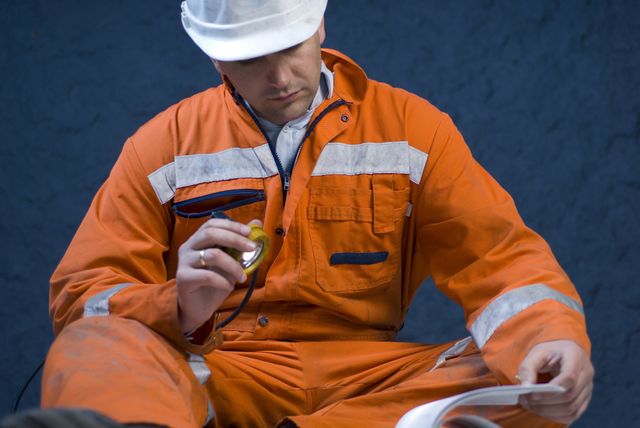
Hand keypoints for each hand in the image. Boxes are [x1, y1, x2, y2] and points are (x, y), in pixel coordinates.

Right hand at [176, 218, 259, 333]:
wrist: (200, 308)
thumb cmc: (215, 282)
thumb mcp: (231, 261)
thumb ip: (240, 243)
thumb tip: (257, 223)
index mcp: (197, 240)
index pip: (212, 224)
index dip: (231, 225)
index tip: (249, 232)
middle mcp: (188, 247)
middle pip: (210, 234)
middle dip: (234, 239)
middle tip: (252, 248)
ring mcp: (184, 262)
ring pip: (212, 255)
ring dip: (233, 265)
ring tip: (242, 277)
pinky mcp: (183, 278)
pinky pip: (207, 276)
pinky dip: (223, 281)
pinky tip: (229, 287)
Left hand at [517, 340, 593, 423]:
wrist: (564, 352)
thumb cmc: (550, 351)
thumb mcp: (536, 353)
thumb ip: (528, 368)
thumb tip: (525, 388)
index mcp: (576, 357)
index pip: (569, 378)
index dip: (551, 390)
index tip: (532, 395)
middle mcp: (587, 373)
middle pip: (569, 396)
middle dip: (545, 402)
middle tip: (526, 401)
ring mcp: (588, 388)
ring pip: (572, 408)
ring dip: (548, 411)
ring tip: (530, 405)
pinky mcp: (585, 399)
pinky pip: (573, 414)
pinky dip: (555, 416)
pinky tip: (541, 410)